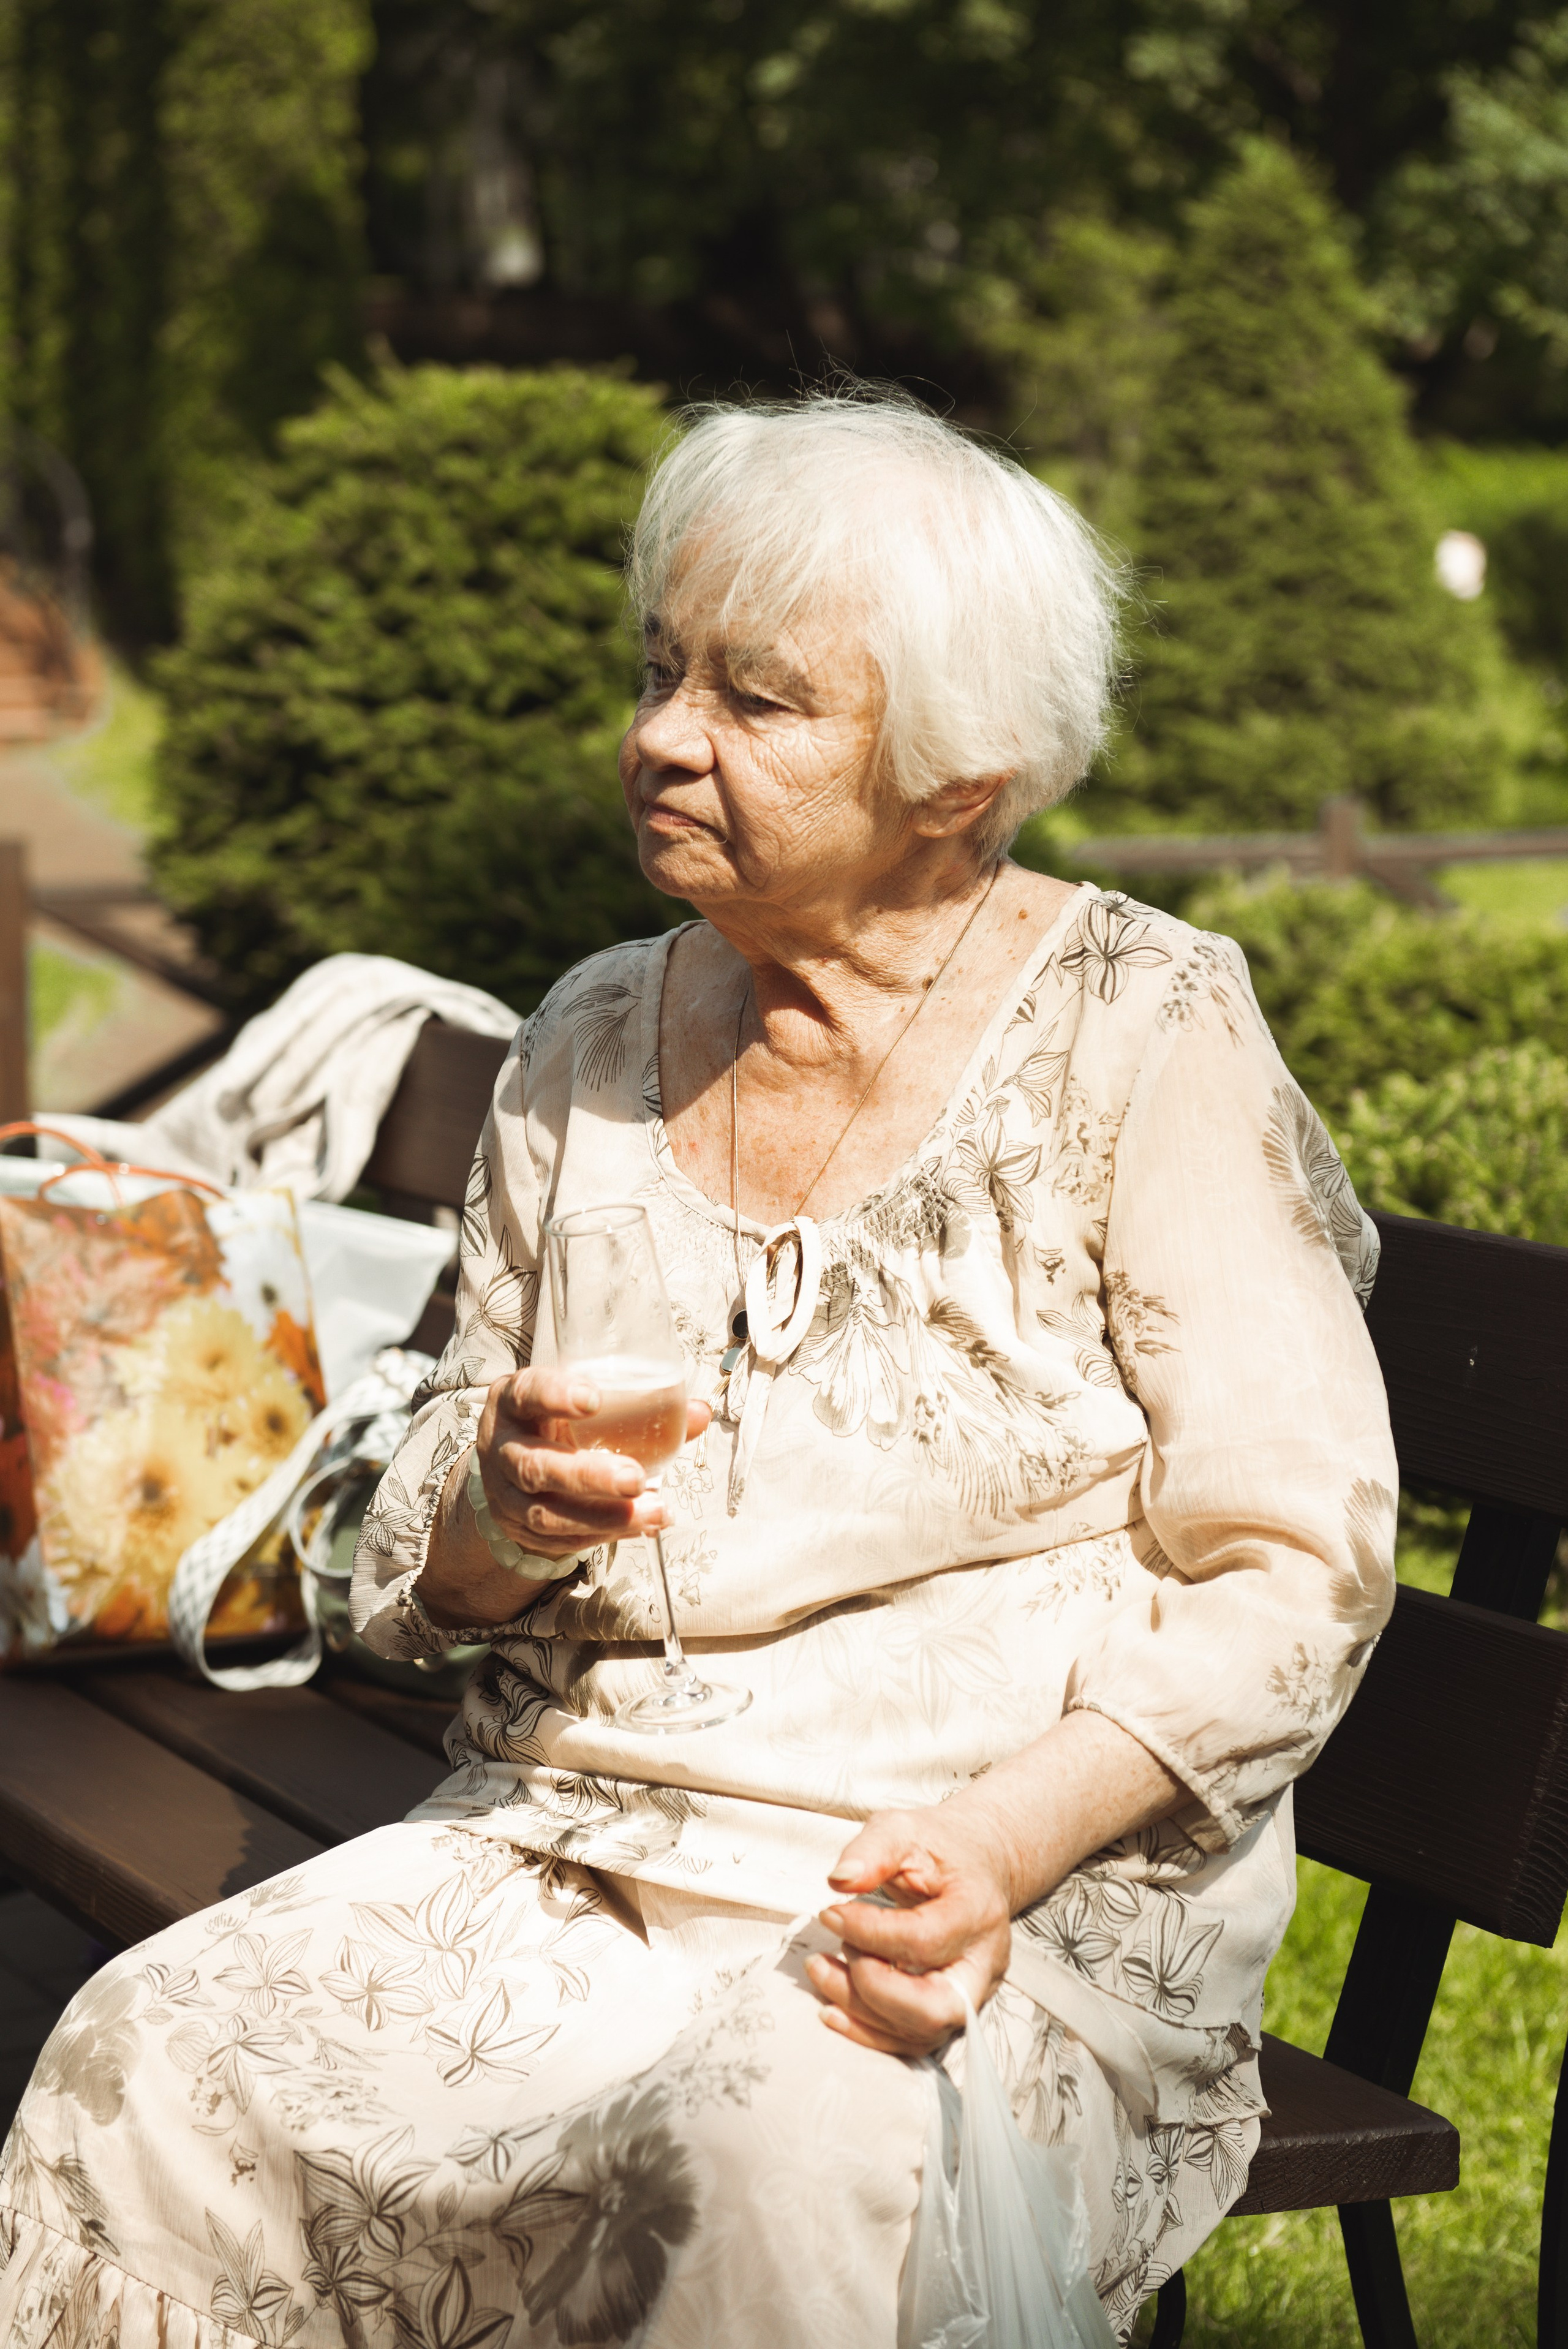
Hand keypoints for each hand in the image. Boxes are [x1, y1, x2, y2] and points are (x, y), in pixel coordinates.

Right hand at [418, 1368, 710, 1630]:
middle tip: (634, 1478)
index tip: (593, 1398)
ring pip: (546, 1514)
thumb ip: (636, 1405)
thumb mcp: (577, 1402)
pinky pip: (560, 1540)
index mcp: (513, 1402)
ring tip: (654, 1511)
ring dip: (603, 1517)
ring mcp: (505, 1495)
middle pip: (536, 1466)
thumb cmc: (552, 1423)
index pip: (528, 1393)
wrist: (508, 1468)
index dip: (556, 1396)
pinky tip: (642, 1526)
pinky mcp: (520, 1530)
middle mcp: (501, 1447)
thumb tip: (700, 1412)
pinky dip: (604, 1535)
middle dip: (588, 1475)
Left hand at [807, 1806, 1012, 2056]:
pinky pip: (914, 2041)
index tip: (829, 1914)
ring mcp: (972, 1993)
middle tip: (833, 1953)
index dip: (869, 1932)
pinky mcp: (953, 2010)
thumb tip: (839, 1881)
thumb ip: (872, 1851)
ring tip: (819, 1970)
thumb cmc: (937, 1849)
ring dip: (861, 2010)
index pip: (924, 1940)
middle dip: (872, 1989)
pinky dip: (869, 2032)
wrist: (974, 1865)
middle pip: (935, 2007)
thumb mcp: (903, 1830)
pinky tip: (831, 2008)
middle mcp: (983, 1962)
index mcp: (978, 1911)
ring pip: (921, 2031)